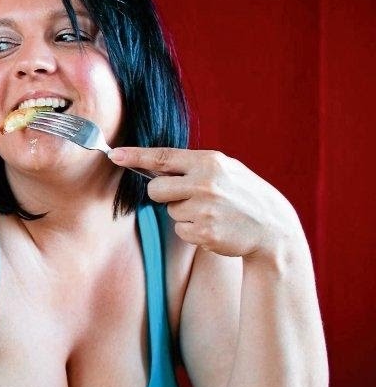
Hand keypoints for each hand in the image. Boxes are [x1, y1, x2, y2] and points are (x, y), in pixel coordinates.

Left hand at [109, 147, 299, 259]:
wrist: (273, 227)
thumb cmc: (243, 194)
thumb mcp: (225, 170)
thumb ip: (192, 166)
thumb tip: (153, 166)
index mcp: (210, 162)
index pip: (163, 157)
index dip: (135, 156)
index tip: (113, 155)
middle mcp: (205, 183)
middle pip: (155, 189)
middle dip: (162, 194)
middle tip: (186, 196)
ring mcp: (204, 209)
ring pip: (170, 211)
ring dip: (184, 213)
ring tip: (212, 212)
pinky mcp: (203, 232)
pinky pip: (180, 230)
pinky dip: (192, 230)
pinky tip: (214, 226)